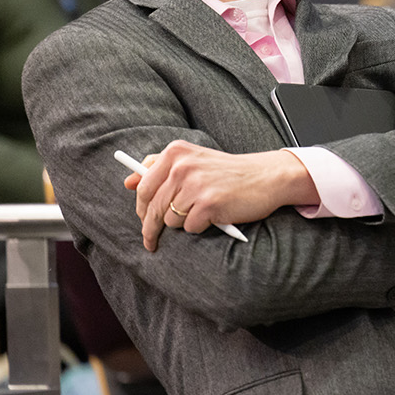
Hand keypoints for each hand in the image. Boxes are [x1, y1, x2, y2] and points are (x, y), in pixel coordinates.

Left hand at [124, 140, 317, 251]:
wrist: (267, 176)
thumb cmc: (228, 172)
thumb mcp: (194, 159)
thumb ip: (159, 167)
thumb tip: (128, 181)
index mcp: (175, 153)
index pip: (143, 187)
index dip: (141, 208)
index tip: (143, 220)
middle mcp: (182, 166)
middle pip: (152, 208)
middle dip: (151, 228)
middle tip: (152, 241)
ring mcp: (195, 185)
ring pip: (170, 220)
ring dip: (183, 224)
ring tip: (202, 213)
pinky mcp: (208, 204)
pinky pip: (190, 228)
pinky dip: (200, 227)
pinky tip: (214, 216)